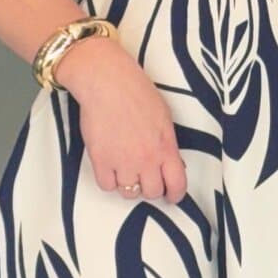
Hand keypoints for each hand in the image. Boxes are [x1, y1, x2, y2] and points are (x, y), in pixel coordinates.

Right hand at [55, 36, 188, 202]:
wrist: (107, 81)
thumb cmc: (136, 92)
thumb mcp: (164, 118)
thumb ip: (167, 144)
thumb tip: (171, 163)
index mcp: (166, 147)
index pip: (177, 184)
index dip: (175, 194)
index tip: (171, 196)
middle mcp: (146, 159)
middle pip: (152, 192)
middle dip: (150, 188)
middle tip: (145, 178)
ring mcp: (122, 161)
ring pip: (129, 193)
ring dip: (128, 184)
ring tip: (125, 169)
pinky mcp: (100, 160)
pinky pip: (107, 186)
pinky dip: (109, 180)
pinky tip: (110, 168)